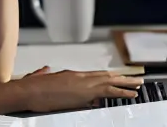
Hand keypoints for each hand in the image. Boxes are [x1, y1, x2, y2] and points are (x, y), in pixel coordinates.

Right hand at [9, 67, 141, 112]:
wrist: (27, 92)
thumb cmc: (33, 88)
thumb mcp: (44, 80)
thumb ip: (50, 76)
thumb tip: (47, 71)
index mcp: (72, 75)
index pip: (96, 75)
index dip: (109, 77)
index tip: (119, 78)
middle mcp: (80, 78)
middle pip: (107, 76)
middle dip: (123, 78)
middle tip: (137, 79)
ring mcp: (83, 85)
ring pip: (110, 82)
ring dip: (126, 84)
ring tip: (138, 86)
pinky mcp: (84, 95)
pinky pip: (107, 92)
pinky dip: (119, 92)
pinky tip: (129, 94)